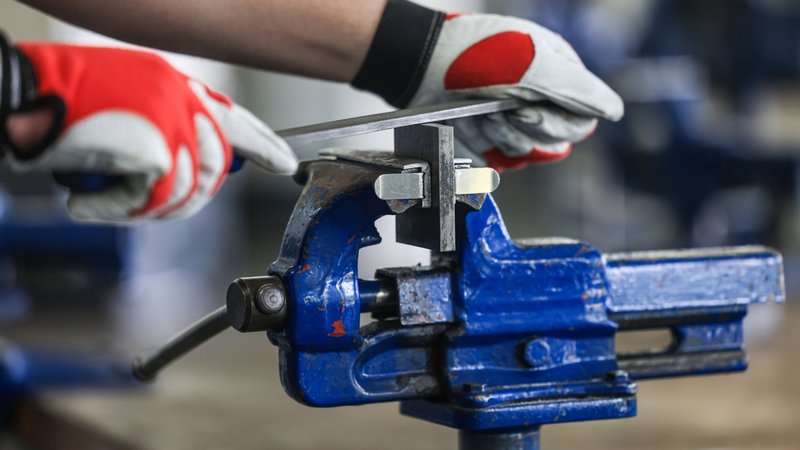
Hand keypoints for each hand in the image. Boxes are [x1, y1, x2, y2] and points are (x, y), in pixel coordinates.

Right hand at [1, 39, 296, 221]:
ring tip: (109, 198)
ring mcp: (172, 118)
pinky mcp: (158, 147)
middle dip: (188, 196)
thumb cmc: (56, 107)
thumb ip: (165, 131)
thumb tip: (196, 169)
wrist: (14, 98)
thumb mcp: (123, 111)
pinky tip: (88, 202)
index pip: (234, 117)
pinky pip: (154, 200)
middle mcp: (182, 96)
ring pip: (190, 189)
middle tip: (146, 202)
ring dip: (147, 206)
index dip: (262, 143)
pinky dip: (118, 210)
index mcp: (176, 83)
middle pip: (217, 164)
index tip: (284, 162)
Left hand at [352, 2, 622, 171]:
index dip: (556, 122)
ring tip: (483, 111)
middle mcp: (543, 101)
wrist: (425, 65)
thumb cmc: (476, 53)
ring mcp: (517, 122)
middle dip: (527, 128)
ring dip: (504, 134)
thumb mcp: (534, 62)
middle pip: (559, 141)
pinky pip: (504, 161)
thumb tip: (615, 111)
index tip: (527, 107)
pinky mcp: (492, 140)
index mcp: (561, 76)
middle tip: (504, 108)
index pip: (583, 120)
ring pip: (530, 153)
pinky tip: (474, 123)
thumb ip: (579, 89)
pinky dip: (488, 145)